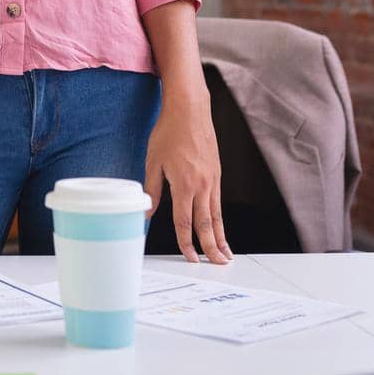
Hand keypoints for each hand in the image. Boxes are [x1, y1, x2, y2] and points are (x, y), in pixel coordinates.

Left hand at [145, 83, 231, 263]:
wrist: (190, 109)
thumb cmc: (168, 131)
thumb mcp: (153, 161)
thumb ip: (152, 188)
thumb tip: (147, 211)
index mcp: (184, 184)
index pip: (184, 222)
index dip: (186, 242)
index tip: (189, 257)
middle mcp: (201, 185)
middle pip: (206, 224)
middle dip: (211, 247)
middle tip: (218, 265)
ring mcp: (212, 180)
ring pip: (217, 215)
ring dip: (221, 237)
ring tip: (226, 254)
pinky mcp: (216, 174)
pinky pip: (218, 202)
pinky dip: (220, 219)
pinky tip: (221, 227)